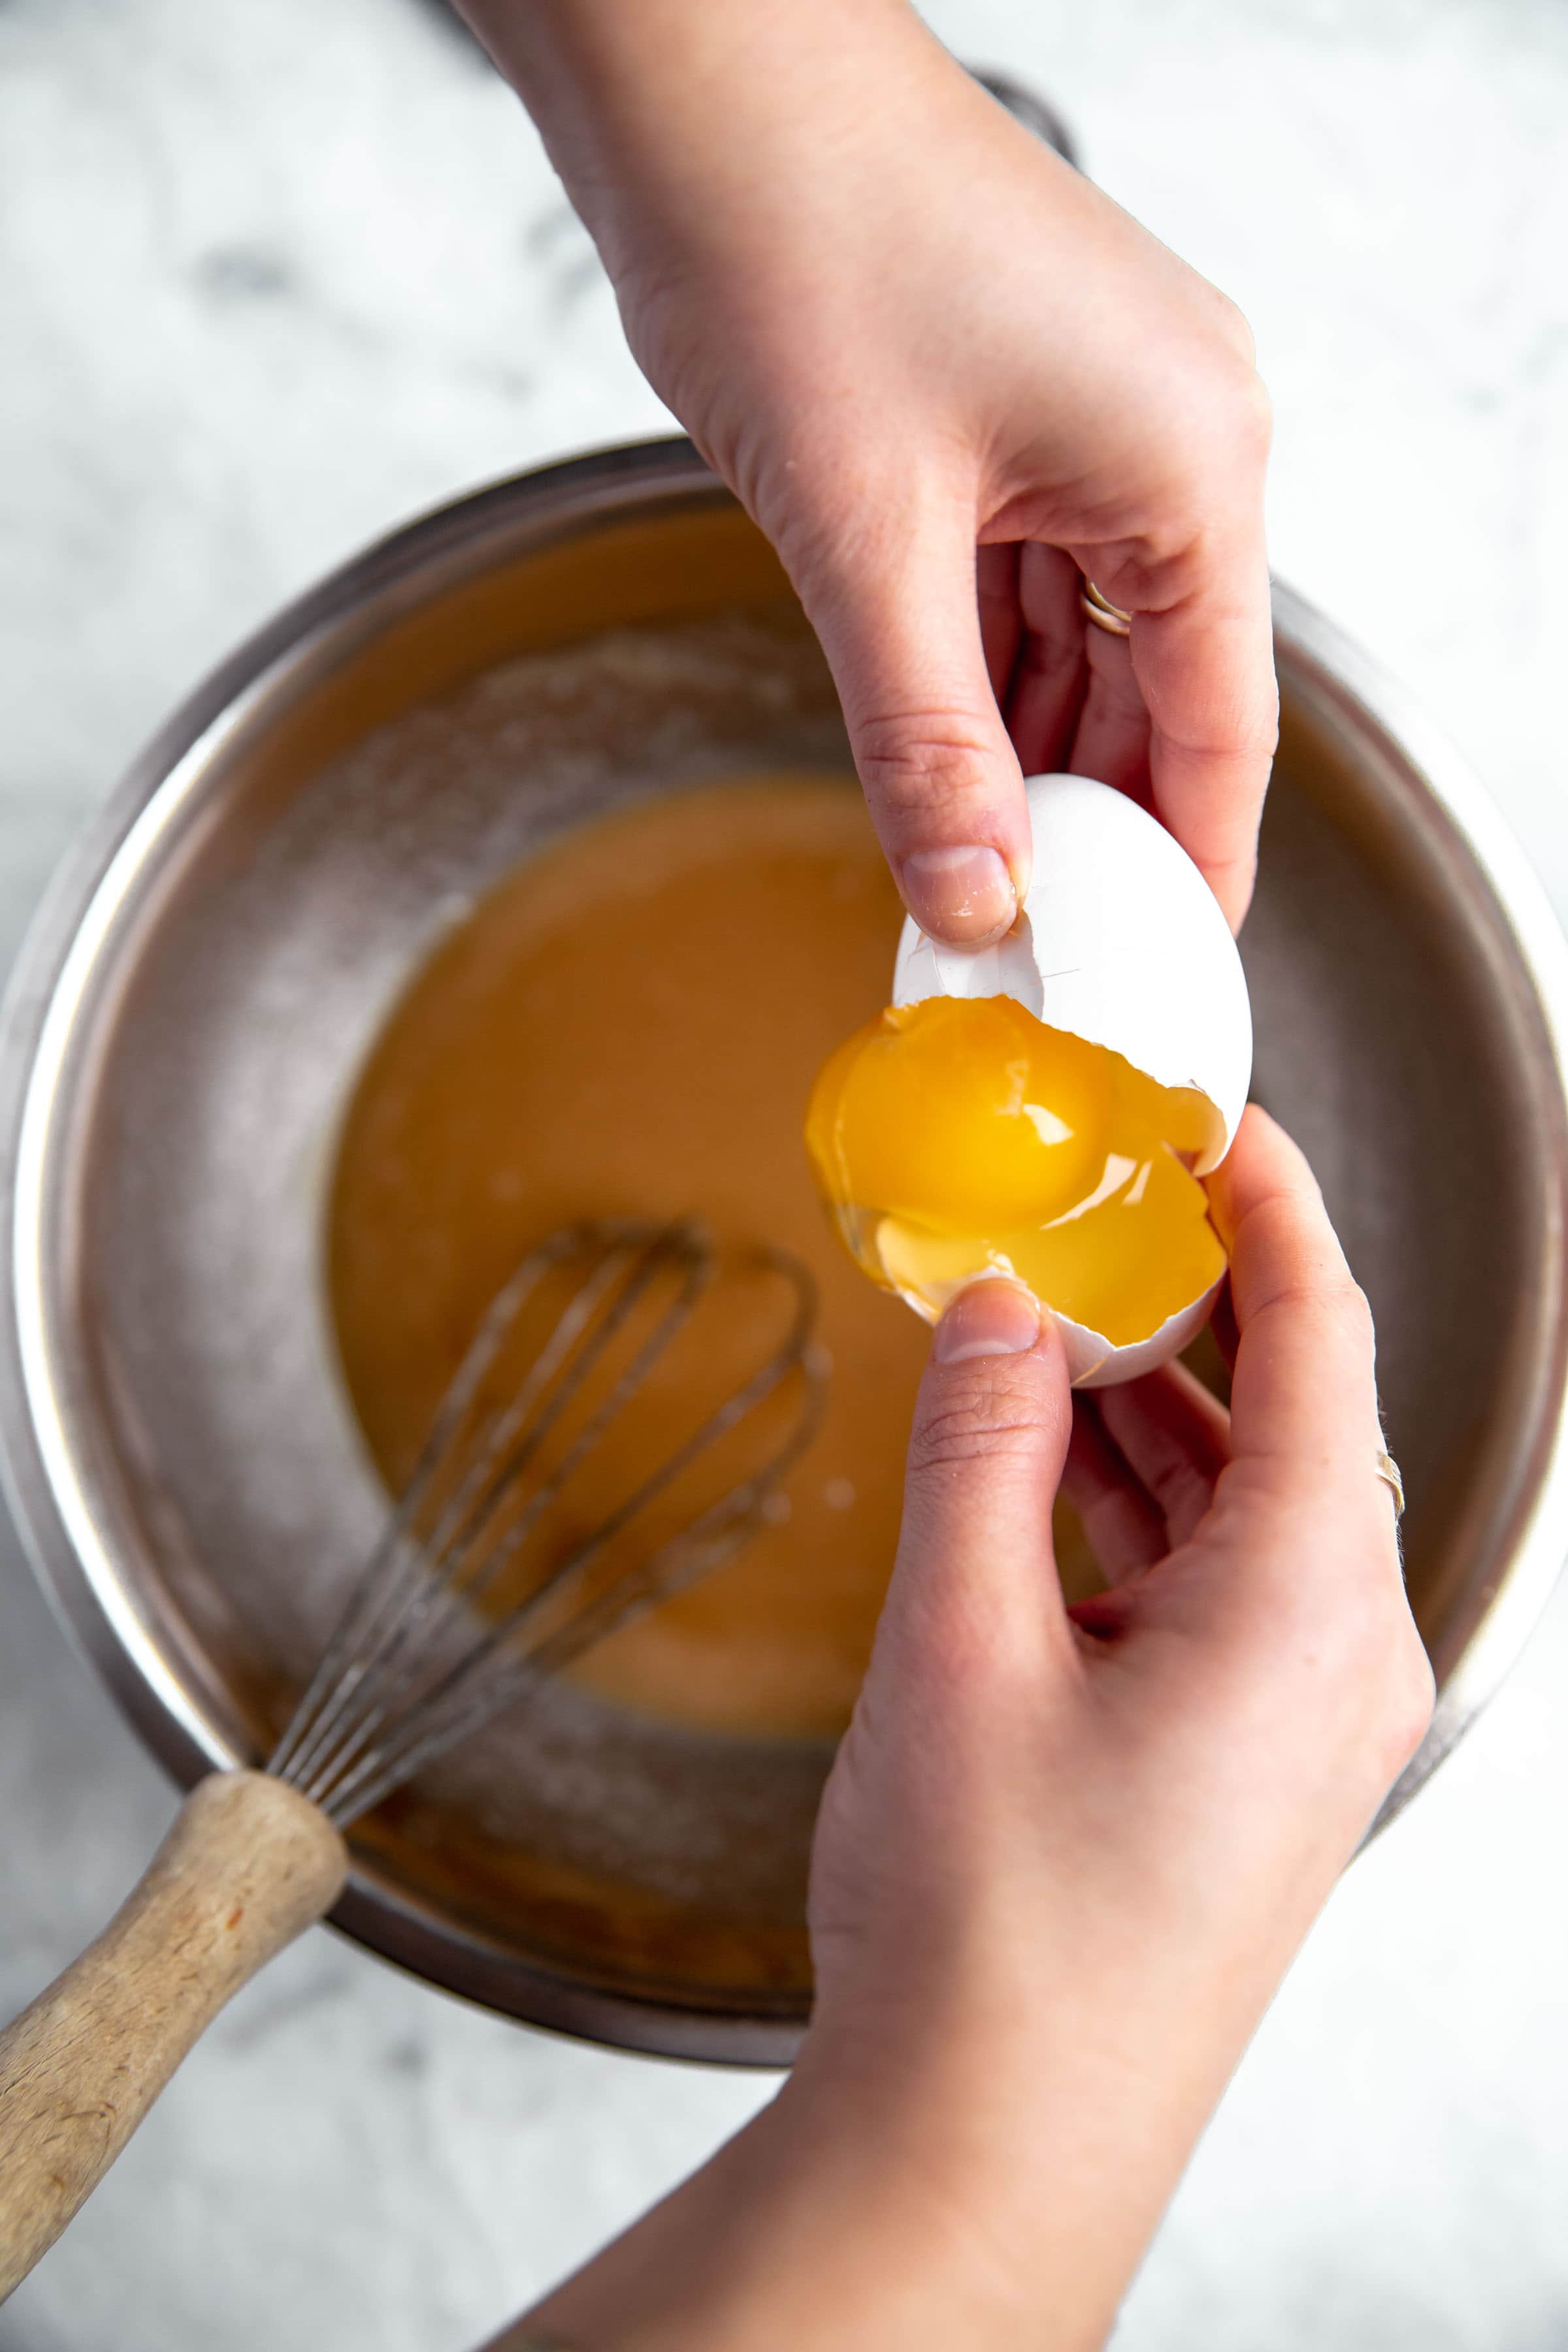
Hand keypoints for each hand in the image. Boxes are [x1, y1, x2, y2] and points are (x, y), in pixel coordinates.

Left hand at [462, 0, 1277, 939]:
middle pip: (1162, 693)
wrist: (703, 79)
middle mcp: (1176, 437)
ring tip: (974, 879)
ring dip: (1030, 758)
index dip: (1188, 870)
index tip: (1152, 979)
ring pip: (1087, 646)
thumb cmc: (794, 241)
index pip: (1221, 726)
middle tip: (1030, 950)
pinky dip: (987, 677)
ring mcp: (1104, 417)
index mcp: (1190, 462)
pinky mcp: (1027, 410)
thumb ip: (925, 738)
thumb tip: (971, 894)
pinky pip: (1030, 585)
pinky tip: (945, 763)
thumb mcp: (865, 541)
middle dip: (1091, 824)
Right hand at [800, 1106, 1431, 2339]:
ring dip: (1142, 1414)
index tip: (1213, 1117)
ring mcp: (1301, 1720)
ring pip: (1242, 1504)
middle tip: (1079, 1217)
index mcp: (1307, 1610)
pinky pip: (1213, 1585)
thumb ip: (980, 1444)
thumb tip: (1005, 1299)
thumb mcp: (954, 1644)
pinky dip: (1132, 1512)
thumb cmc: (989, 1928)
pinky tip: (1033, 1474)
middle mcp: (1338, 1659)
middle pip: (1288, 1416)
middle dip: (1183, 1306)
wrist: (985, 2146)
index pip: (1322, 1339)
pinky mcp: (1247, 1764)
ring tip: (1031, 1337)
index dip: (1271, 1204)